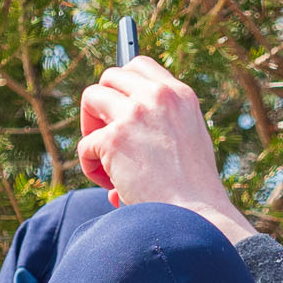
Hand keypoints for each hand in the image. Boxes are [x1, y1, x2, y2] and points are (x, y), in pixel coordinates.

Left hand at [78, 57, 255, 242]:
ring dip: (91, 129)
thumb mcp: (189, 139)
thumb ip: (162, 121)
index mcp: (181, 95)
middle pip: (110, 76)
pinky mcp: (113, 138)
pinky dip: (92, 167)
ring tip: (106, 159)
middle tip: (108, 135)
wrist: (197, 216)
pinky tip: (112, 185)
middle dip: (102, 104)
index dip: (122, 84)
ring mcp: (135, 114)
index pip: (140, 65)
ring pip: (90, 98)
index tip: (118, 104)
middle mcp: (158, 96)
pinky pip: (86, 145)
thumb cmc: (195, 189)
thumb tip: (116, 126)